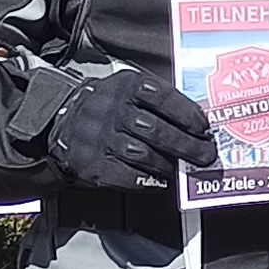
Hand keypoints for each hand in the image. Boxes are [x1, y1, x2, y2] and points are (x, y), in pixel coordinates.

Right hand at [51, 68, 216, 191]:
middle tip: (206, 155)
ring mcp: (101, 138)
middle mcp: (112, 111)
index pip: (160, 96)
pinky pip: (127, 176)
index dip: (185, 112)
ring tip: (183, 168)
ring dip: (169, 164)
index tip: (203, 126)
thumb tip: (198, 122)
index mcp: (126, 87)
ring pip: (142, 154)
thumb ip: (159, 101)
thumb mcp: (128, 89)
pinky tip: (161, 180)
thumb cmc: (110, 106)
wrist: (62, 121)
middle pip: (155, 129)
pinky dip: (149, 180)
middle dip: (186, 145)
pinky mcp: (93, 164)